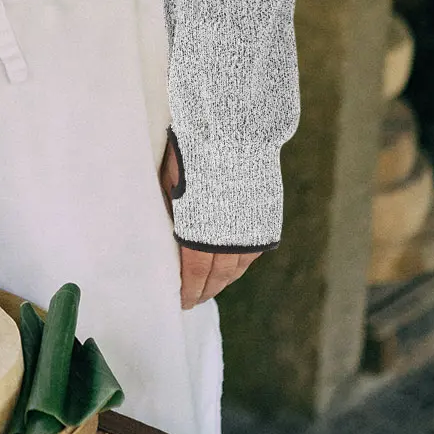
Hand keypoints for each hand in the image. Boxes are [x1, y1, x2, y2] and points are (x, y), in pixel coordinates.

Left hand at [159, 137, 261, 308]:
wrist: (233, 131)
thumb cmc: (192, 154)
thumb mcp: (170, 186)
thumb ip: (173, 216)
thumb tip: (168, 236)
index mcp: (198, 232)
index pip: (193, 274)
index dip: (188, 291)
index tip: (182, 301)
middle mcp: (226, 237)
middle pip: (216, 277)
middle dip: (204, 292)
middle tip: (194, 300)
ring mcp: (249, 229)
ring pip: (236, 268)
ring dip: (222, 282)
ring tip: (211, 289)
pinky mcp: (265, 219)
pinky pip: (252, 252)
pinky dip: (239, 264)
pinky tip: (230, 268)